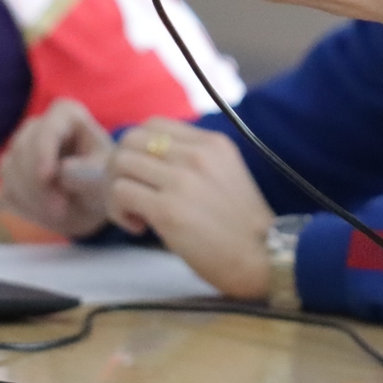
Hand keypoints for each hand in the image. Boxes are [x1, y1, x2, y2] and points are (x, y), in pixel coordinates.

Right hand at [0, 100, 117, 237]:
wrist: (89, 203)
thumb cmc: (100, 181)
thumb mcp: (103, 178)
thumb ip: (87, 172)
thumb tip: (61, 169)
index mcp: (66, 114)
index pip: (48, 128)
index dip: (43, 152)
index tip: (47, 176)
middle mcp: (37, 126)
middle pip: (23, 149)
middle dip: (39, 184)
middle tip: (60, 211)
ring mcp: (18, 147)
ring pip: (9, 170)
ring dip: (32, 198)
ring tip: (60, 214)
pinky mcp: (8, 172)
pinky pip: (6, 189)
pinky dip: (25, 207)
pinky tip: (47, 213)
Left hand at [105, 120, 274, 299]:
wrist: (265, 258)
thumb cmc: (243, 226)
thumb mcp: (225, 175)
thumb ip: (192, 162)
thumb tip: (146, 164)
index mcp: (212, 142)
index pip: (153, 124)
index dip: (137, 148)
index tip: (144, 175)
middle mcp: (196, 154)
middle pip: (130, 140)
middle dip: (120, 167)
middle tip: (130, 195)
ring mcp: (182, 180)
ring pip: (120, 163)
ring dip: (117, 190)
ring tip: (134, 213)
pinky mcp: (168, 209)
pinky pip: (121, 193)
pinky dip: (119, 211)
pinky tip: (139, 228)